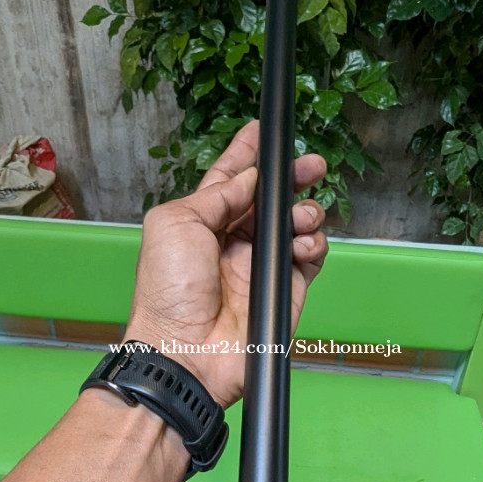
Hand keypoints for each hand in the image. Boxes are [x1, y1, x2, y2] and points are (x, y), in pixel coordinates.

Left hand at [123, 120, 327, 406]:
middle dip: (291, 176)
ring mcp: (261, 265)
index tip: (262, 131)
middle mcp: (233, 240)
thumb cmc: (168, 289)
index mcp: (202, 221)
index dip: (247, 155)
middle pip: (271, 198)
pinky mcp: (285, 290)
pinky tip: (304, 242)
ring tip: (300, 215)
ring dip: (304, 210)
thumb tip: (251, 180)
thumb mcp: (176, 222)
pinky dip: (314, 243)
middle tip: (311, 165)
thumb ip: (216, 194)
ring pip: (296, 223)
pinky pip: (310, 257)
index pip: (230, 180)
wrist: (186, 350)